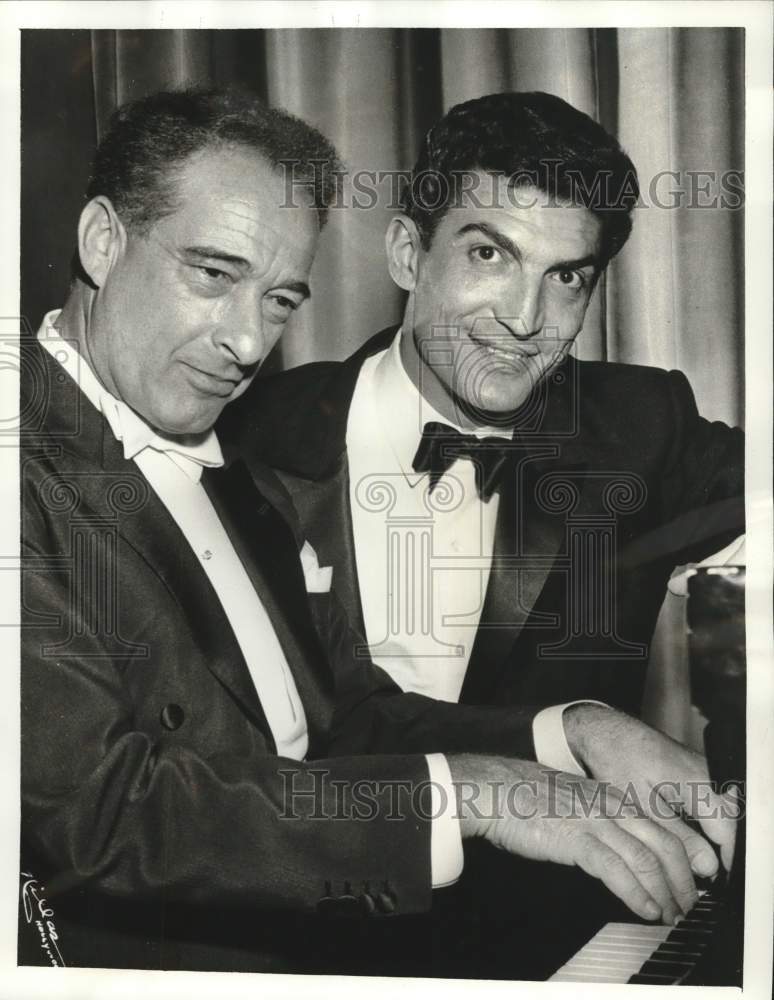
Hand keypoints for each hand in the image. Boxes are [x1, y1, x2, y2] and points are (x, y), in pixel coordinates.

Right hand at [448, 755, 710, 924]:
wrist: (495, 790)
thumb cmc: (525, 797)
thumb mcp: (573, 800)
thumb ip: (598, 818)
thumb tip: (616, 847)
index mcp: (611, 797)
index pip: (661, 829)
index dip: (681, 860)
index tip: (687, 882)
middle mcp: (610, 807)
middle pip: (664, 845)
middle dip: (682, 881)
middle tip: (687, 905)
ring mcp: (595, 821)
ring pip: (647, 860)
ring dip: (664, 892)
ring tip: (669, 914)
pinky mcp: (577, 839)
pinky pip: (618, 870)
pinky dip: (637, 894)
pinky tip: (644, 908)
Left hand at [563, 705, 738, 874]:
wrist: (605, 731)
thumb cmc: (617, 761)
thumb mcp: (641, 806)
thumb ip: (677, 837)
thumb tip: (709, 867)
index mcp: (698, 783)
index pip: (729, 832)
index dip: (723, 862)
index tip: (708, 883)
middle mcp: (708, 775)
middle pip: (726, 826)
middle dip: (713, 853)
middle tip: (687, 873)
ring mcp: (704, 772)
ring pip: (717, 817)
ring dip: (704, 839)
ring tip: (677, 853)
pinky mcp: (696, 774)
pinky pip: (708, 805)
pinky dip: (697, 823)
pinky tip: (675, 832)